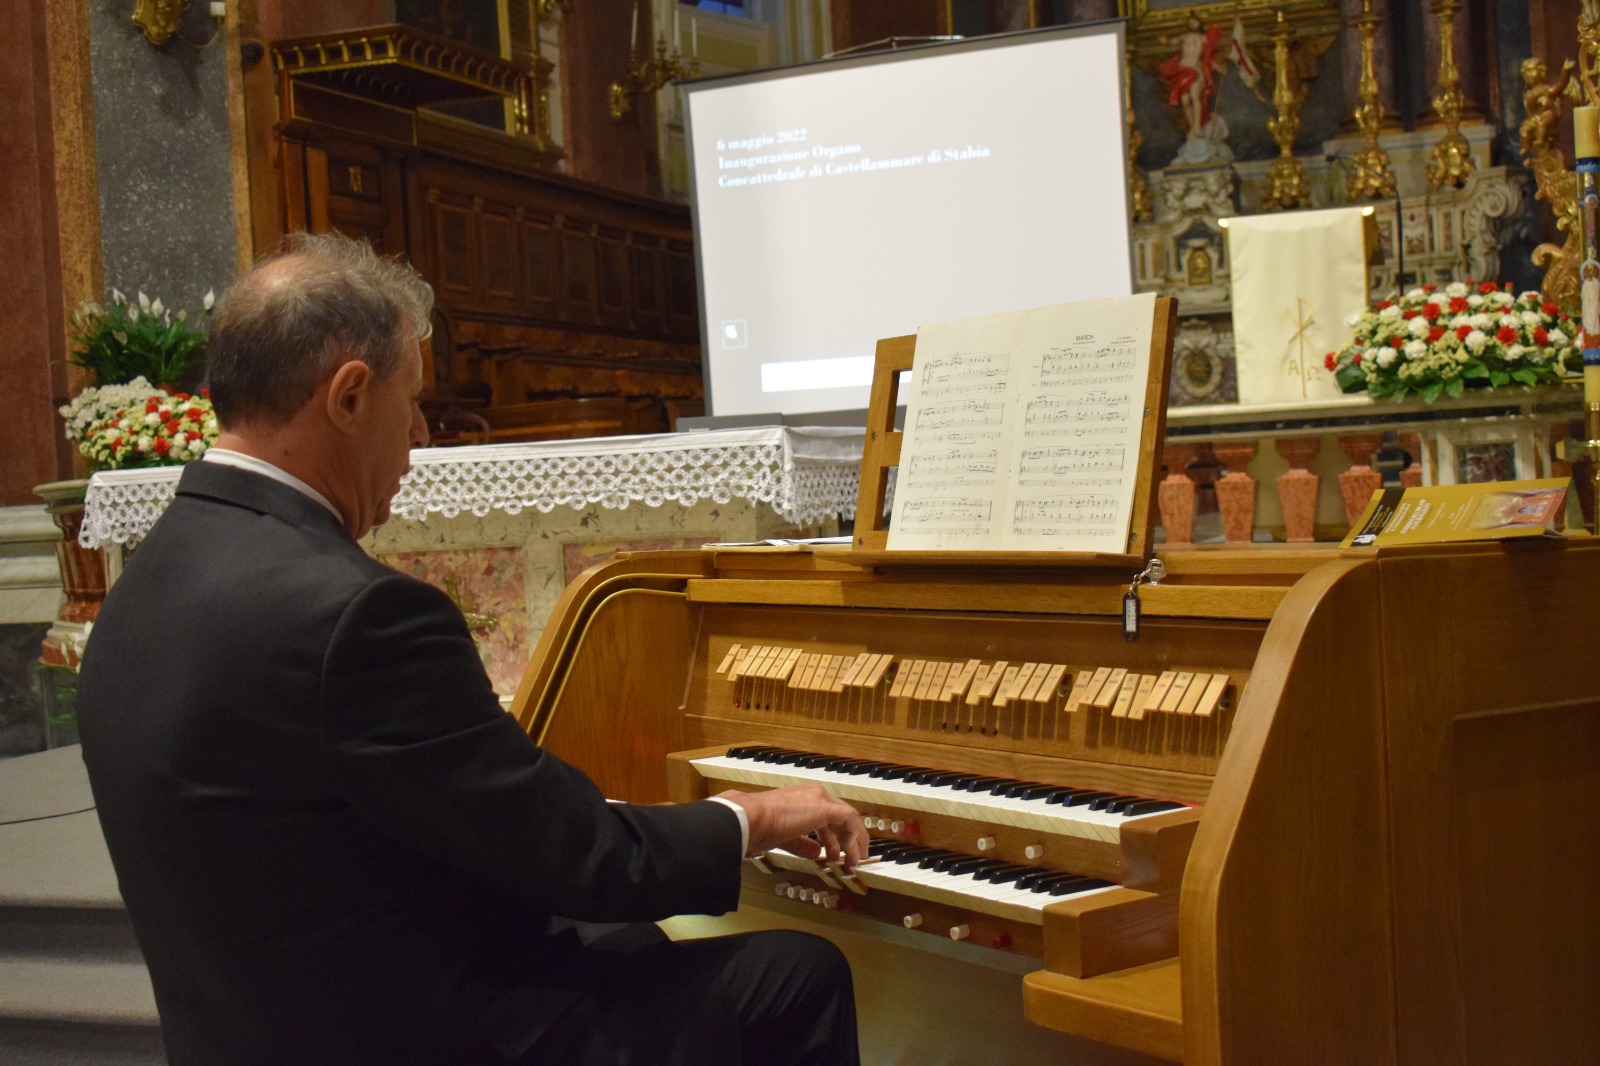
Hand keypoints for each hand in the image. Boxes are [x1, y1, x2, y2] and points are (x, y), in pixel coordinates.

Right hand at [716, 785, 867, 868]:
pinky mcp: (824, 807)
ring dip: (853, 842)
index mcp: (804, 800)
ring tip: (853, 862)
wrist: (751, 818)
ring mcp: (820, 799)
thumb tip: (816, 853)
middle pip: (842, 817)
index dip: (837, 835)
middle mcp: (814, 795)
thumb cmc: (759, 826)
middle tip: (854, 858)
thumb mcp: (786, 837)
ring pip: (849, 819)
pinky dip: (854, 837)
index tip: (840, 852)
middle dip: (850, 840)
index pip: (829, 816)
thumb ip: (803, 844)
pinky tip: (852, 853)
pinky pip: (849, 821)